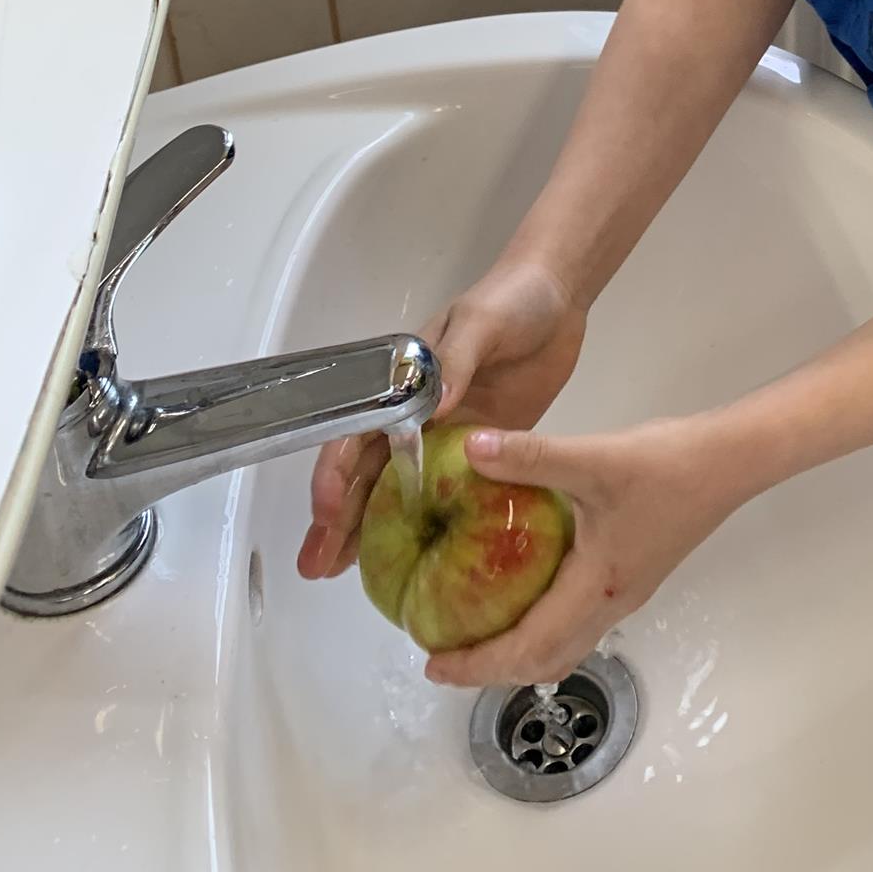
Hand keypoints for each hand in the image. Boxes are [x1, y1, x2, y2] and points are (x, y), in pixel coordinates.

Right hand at [298, 255, 587, 580]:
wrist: (558, 297)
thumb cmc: (513, 299)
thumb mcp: (482, 322)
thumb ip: (457, 360)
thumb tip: (433, 406)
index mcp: (402, 379)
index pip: (357, 430)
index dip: (337, 472)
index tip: (327, 512)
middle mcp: (414, 412)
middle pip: (366, 470)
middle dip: (337, 518)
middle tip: (314, 566)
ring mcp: (444, 433)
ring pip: (397, 490)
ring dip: (367, 530)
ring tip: (337, 574)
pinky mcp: (479, 447)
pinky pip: (446, 493)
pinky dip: (424, 525)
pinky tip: (412, 558)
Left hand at [420, 418, 744, 689]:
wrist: (731, 460)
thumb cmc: (668, 466)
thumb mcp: (594, 458)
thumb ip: (531, 457)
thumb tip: (471, 452)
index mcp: (596, 588)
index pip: (528, 647)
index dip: (478, 664)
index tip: (435, 666)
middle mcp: (610, 603)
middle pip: (545, 661)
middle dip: (492, 669)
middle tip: (446, 658)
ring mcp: (625, 592)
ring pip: (564, 645)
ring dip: (519, 652)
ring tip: (478, 634)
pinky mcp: (633, 573)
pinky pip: (577, 620)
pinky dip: (542, 625)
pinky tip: (524, 589)